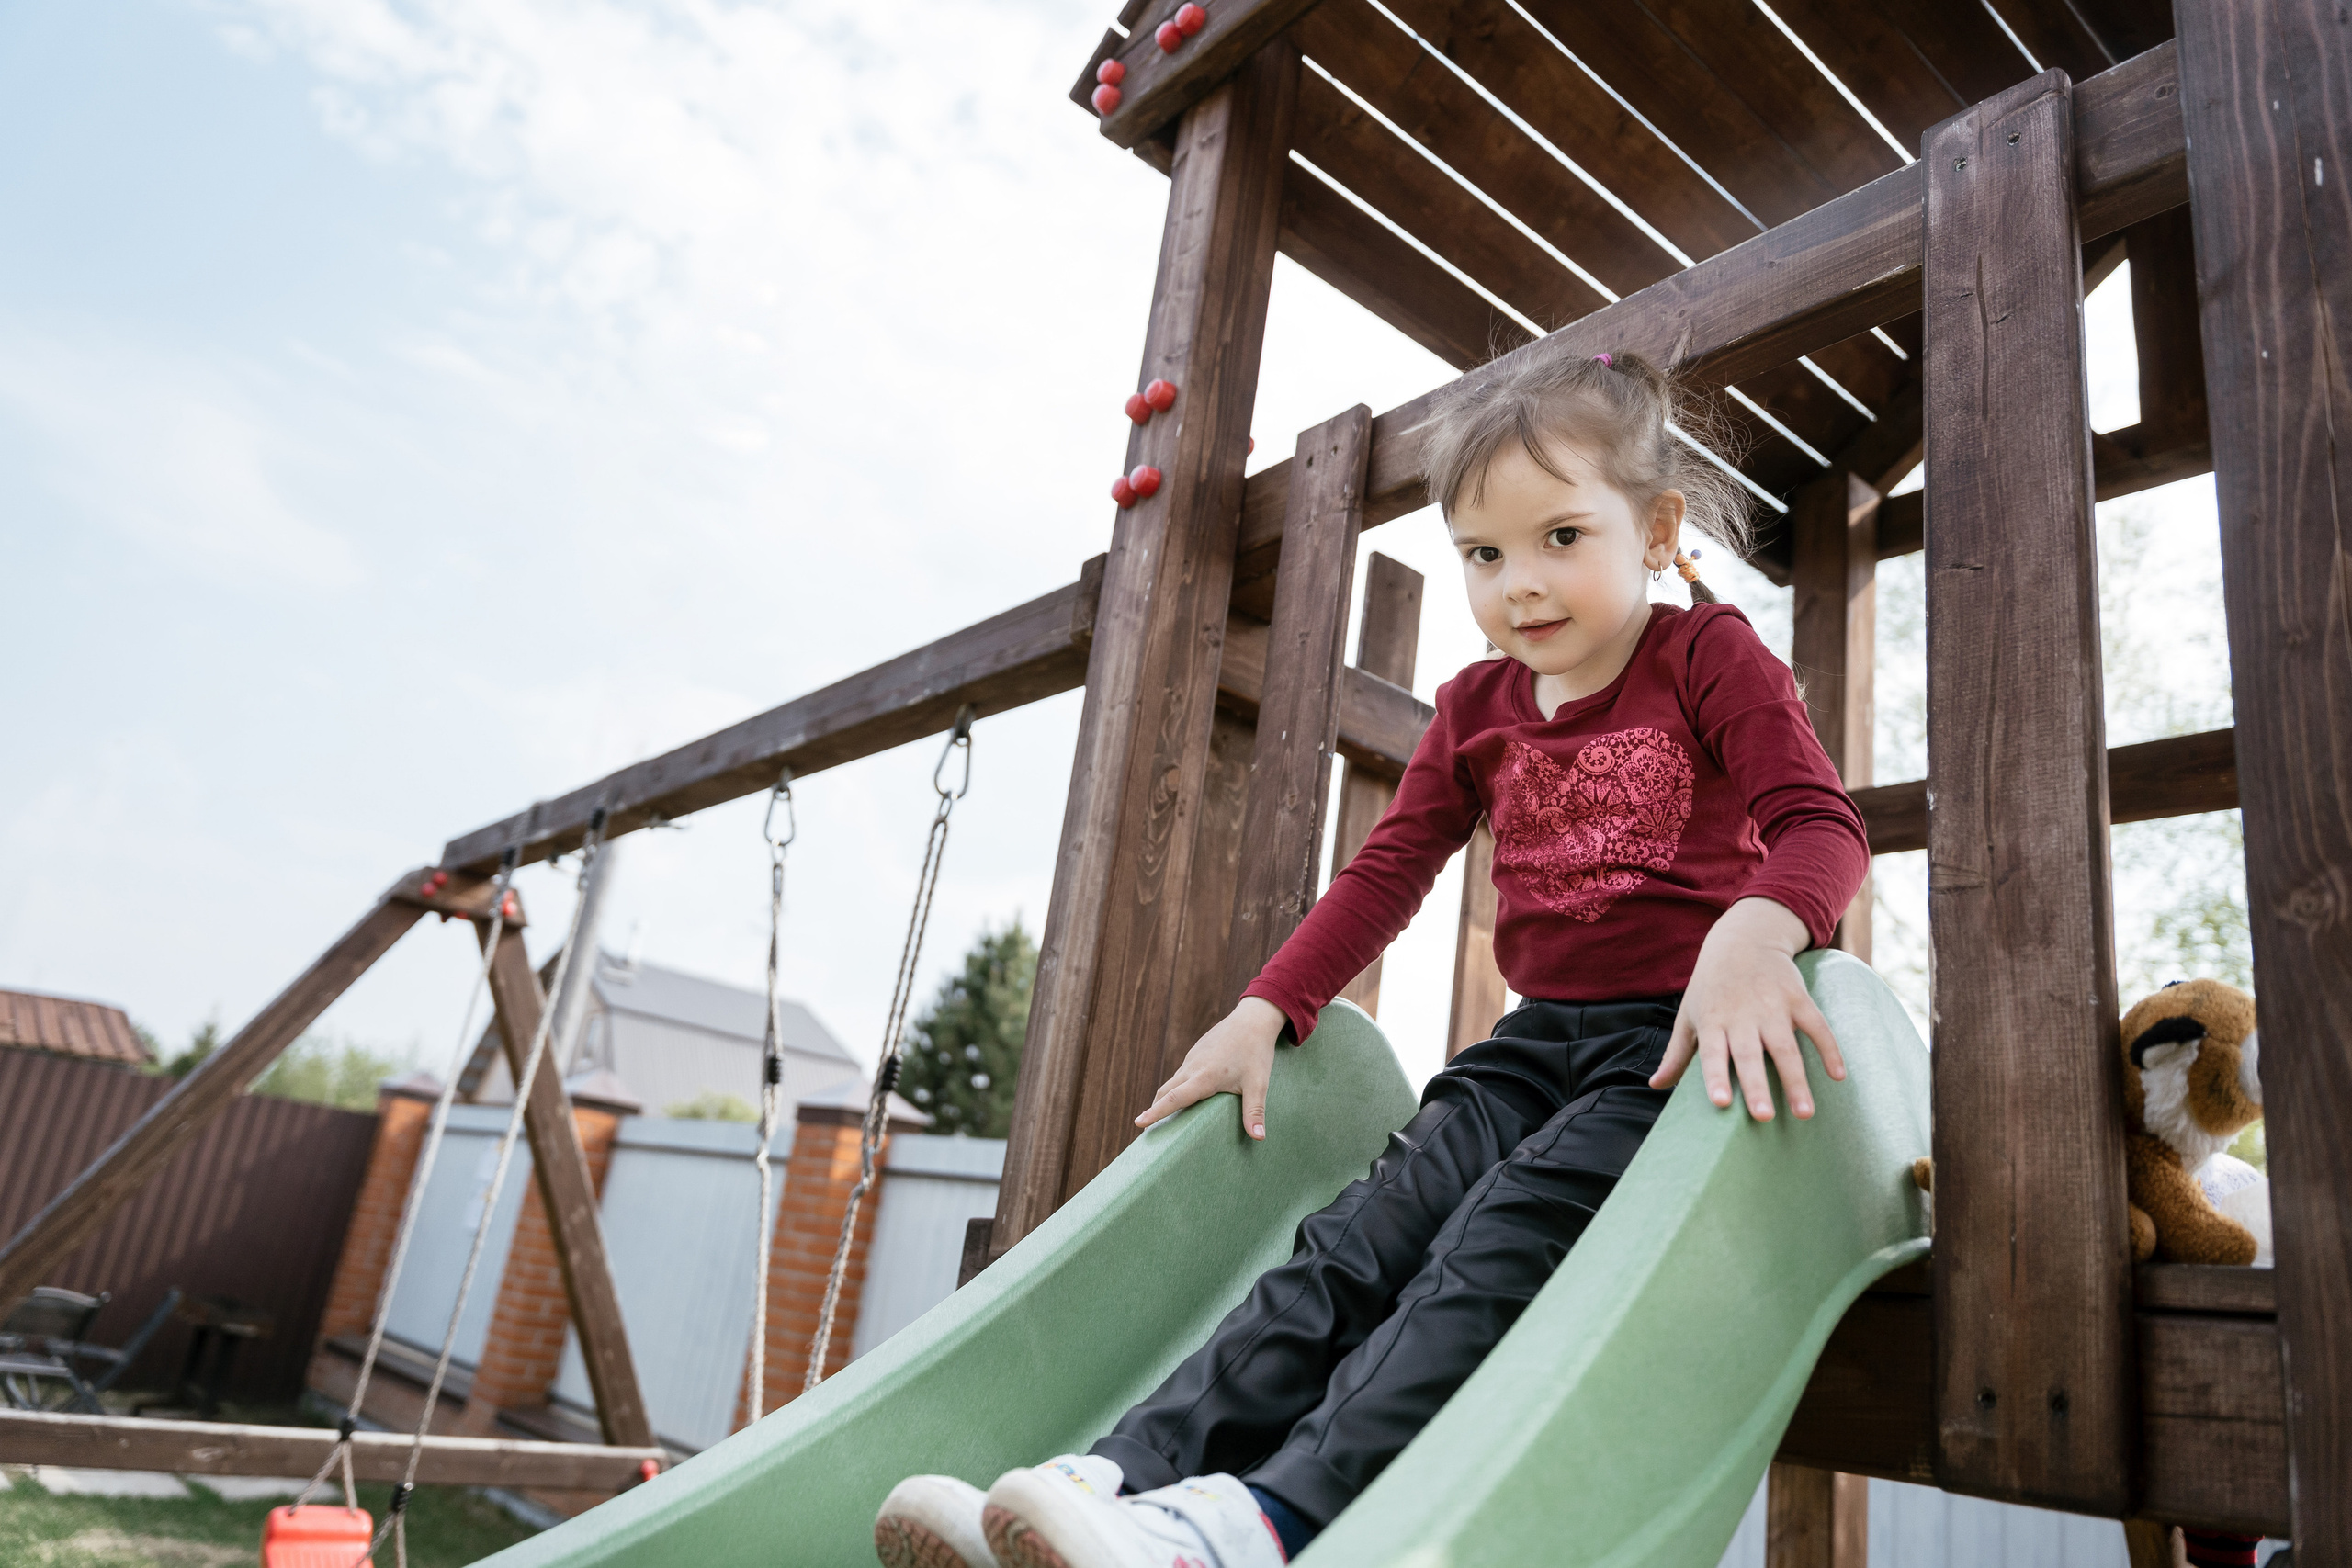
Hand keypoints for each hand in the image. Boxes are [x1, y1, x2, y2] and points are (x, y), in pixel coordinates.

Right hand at [1136, 996, 1285, 1139]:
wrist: (1253, 1018)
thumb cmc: (1256, 1052)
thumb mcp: (1258, 1084)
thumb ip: (1255, 1111)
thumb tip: (1258, 1138)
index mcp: (1204, 1077)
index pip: (1173, 1099)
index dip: (1155, 1113)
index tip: (1138, 1123)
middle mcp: (1193, 1067)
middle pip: (1165, 1091)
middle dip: (1154, 1109)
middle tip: (1147, 1129)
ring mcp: (1193, 1057)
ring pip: (1173, 1081)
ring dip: (1166, 1098)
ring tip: (1165, 1116)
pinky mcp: (1197, 1051)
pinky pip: (1182, 1072)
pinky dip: (1177, 1086)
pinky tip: (1186, 1094)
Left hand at [1650, 897, 1845, 1119]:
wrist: (1742, 939)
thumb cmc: (1710, 987)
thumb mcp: (1689, 1016)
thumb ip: (1676, 1054)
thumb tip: (1655, 1086)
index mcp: (1712, 1022)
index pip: (1711, 1054)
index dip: (1715, 1077)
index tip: (1720, 1102)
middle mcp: (1742, 1016)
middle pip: (1749, 1055)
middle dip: (1757, 1085)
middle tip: (1764, 1117)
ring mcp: (1772, 1006)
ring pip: (1786, 1047)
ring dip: (1796, 1080)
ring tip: (1805, 1113)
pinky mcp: (1797, 998)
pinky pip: (1817, 1026)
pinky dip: (1829, 1049)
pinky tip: (1838, 1076)